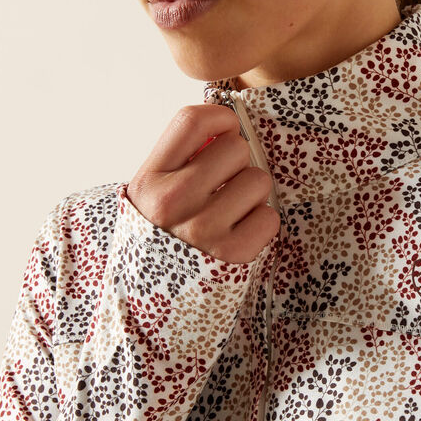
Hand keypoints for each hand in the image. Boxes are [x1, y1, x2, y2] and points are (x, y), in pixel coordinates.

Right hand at [126, 104, 279, 263]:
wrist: (155, 300)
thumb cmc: (165, 236)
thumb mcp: (155, 193)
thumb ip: (183, 157)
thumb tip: (227, 124)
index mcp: (150, 179)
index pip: (192, 121)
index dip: (220, 120)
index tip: (225, 132)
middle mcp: (173, 201)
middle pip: (236, 147)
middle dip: (237, 165)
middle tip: (223, 188)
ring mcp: (203, 228)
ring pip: (258, 180)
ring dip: (251, 196)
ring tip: (230, 214)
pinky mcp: (232, 254)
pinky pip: (270, 217)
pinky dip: (260, 225)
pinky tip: (239, 234)